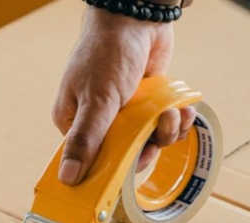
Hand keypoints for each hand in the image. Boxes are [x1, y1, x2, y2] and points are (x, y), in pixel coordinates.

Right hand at [53, 6, 195, 184]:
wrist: (136, 17)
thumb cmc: (106, 53)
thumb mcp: (96, 102)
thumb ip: (85, 141)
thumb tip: (67, 178)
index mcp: (75, 122)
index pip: (91, 161)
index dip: (114, 168)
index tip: (134, 165)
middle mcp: (98, 120)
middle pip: (125, 154)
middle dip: (148, 145)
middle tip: (158, 130)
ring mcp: (124, 113)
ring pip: (148, 141)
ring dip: (167, 131)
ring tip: (172, 113)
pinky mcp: (147, 104)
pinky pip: (162, 125)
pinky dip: (176, 120)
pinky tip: (182, 110)